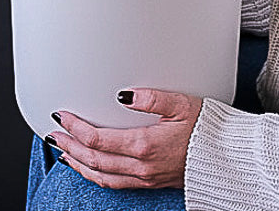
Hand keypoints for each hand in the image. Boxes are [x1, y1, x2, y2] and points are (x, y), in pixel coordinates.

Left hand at [48, 88, 202, 189]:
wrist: (225, 157)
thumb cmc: (207, 127)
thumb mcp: (182, 104)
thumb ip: (152, 98)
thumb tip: (124, 94)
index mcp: (145, 145)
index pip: (99, 140)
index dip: (76, 129)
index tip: (62, 116)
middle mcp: (141, 166)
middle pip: (94, 159)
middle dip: (70, 145)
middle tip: (53, 134)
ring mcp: (144, 177)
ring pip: (100, 175)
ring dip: (78, 162)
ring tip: (62, 150)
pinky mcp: (148, 182)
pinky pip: (113, 183)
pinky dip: (94, 175)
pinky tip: (87, 166)